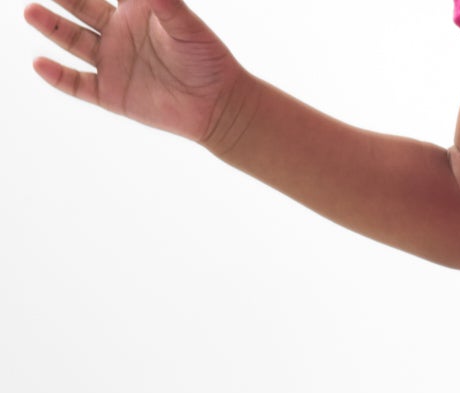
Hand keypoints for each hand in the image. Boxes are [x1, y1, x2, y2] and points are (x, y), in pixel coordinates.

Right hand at [25, 0, 248, 146]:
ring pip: (72, 40)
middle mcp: (116, 32)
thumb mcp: (183, 22)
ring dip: (52, 26)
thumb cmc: (207, 59)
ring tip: (30, 11)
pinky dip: (58, 77)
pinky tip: (40, 64)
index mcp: (133, 9)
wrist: (219, 106)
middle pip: (78, 6)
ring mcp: (112, 62)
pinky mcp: (112, 94)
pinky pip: (78, 84)